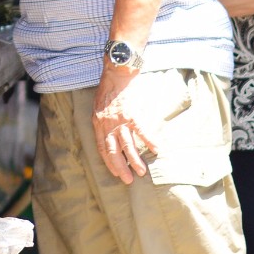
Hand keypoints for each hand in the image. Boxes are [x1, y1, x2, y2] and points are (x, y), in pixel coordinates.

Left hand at [92, 67, 156, 183]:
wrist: (116, 73)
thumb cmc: (108, 89)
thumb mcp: (98, 106)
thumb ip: (102, 121)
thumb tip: (108, 133)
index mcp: (98, 123)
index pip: (102, 148)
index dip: (109, 162)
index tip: (116, 173)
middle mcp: (107, 124)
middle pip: (114, 151)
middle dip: (121, 167)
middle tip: (128, 179)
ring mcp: (120, 120)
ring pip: (128, 145)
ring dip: (135, 160)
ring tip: (142, 172)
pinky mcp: (132, 114)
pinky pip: (141, 132)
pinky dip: (149, 142)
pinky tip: (156, 151)